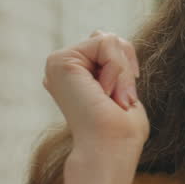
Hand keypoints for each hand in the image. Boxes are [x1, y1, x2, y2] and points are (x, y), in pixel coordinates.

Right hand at [43, 30, 148, 158]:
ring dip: (121, 71)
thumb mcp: (123, 87)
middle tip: (118, 99)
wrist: (110, 149)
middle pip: (109, 39)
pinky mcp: (60, 61)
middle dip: (125, 66)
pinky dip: (116, 68)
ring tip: (111, 98)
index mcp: (75, 77)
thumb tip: (100, 34)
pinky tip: (104, 92)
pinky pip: (105, 42)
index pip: (111, 47)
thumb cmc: (122, 130)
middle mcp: (63, 69)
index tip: (122, 99)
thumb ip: (112, 61)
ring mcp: (58, 64)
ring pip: (108, 39)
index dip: (127, 68)